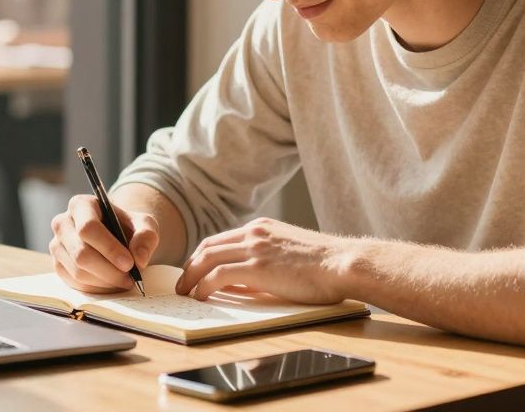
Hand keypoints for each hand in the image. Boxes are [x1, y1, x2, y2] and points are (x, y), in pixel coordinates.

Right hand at [49, 194, 159, 292]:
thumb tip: (139, 258)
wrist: (116, 236)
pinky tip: (112, 283)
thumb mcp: (144, 224)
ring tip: (125, 281)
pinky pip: (74, 283)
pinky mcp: (57, 265)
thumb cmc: (128, 227)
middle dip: (109, 270)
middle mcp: (62, 223)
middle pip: (81, 253)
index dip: (109, 248)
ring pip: (78, 271)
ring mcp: (56, 245)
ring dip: (105, 282)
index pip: (88, 228)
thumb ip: (146, 236)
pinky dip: (96, 288)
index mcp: (81, 205)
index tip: (129, 263)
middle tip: (131, 278)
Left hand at [175, 218, 355, 304]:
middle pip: (208, 246)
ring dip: (191, 277)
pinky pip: (218, 275)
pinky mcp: (257, 267)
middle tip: (183, 283)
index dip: (203, 256)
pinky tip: (201, 297)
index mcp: (262, 227)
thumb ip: (266, 259)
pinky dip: (204, 286)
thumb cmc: (325, 265)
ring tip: (185, 293)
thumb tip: (246, 278)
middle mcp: (254, 233)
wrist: (341, 263)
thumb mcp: (289, 253)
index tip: (195, 270)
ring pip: (207, 258)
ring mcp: (254, 248)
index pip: (221, 239)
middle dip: (191, 266)